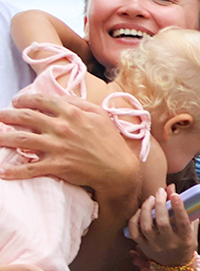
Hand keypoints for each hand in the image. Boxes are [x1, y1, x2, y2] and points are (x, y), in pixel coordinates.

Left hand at [0, 89, 141, 200]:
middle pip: (25, 118)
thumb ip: (78, 103)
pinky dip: (13, 171)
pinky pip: (29, 169)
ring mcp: (57, 147)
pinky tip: (2, 171)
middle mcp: (61, 128)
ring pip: (20, 140)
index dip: (24, 99)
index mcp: (72, 113)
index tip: (16, 101)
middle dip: (6, 115)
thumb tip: (57, 99)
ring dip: (1, 138)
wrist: (117, 168)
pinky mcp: (55, 166)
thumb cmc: (109, 140)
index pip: (41, 101)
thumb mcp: (99, 114)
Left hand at [127, 185, 199, 267]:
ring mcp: (155, 246)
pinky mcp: (144, 247)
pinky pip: (135, 232)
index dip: (178, 208)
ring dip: (147, 210)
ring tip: (150, 199)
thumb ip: (185, 209)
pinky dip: (135, 220)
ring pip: (146, 227)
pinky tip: (140, 210)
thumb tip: (172, 189)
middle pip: (162, 223)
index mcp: (185, 238)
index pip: (182, 222)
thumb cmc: (185, 242)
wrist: (175, 266)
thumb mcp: (191, 228)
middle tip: (160, 192)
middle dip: (160, 204)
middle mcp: (169, 243)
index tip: (174, 195)